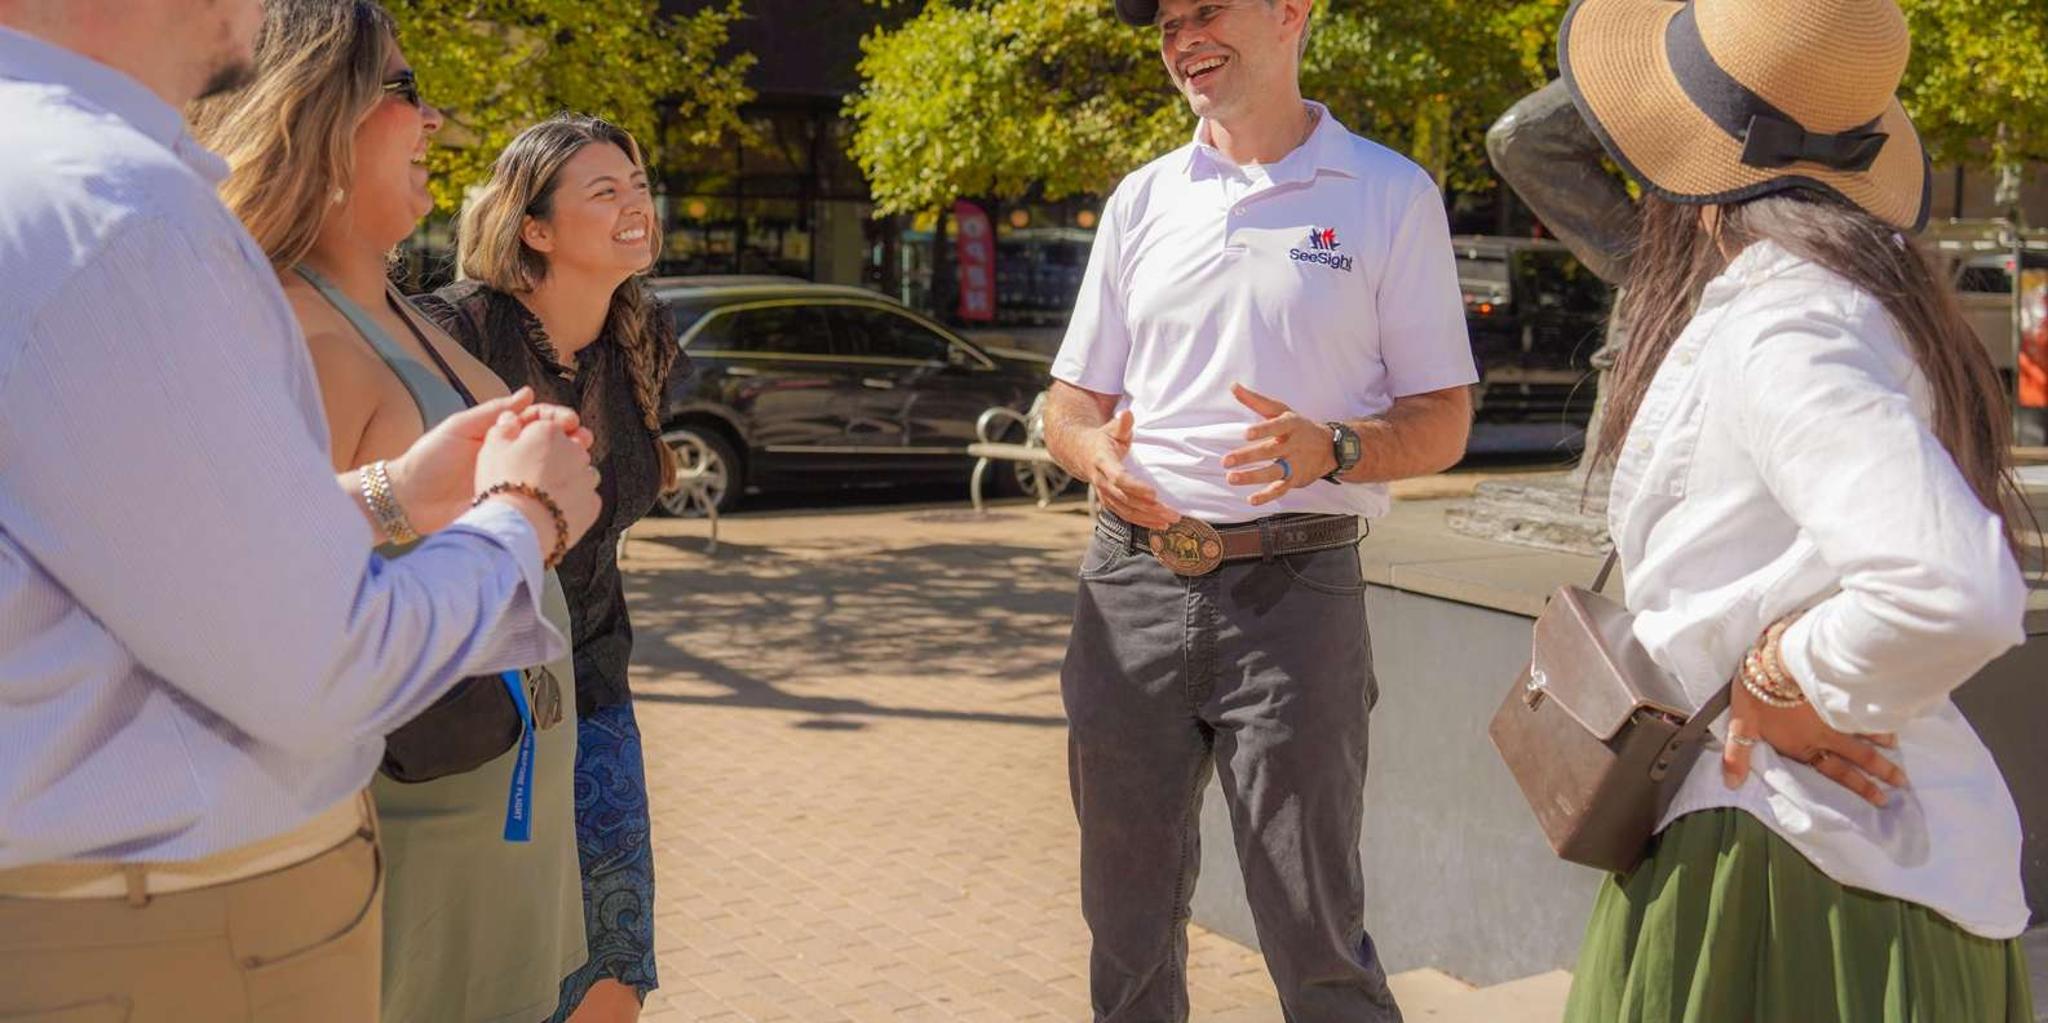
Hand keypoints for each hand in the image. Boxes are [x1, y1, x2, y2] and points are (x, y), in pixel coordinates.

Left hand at [385, 389, 591, 533]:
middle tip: (584, 442)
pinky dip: (556, 490)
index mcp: (498, 433)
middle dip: (570, 440)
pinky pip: (537, 494)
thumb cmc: (428, 458)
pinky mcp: (508, 502)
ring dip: (569, 464)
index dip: (556, 418)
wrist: (408, 500)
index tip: (571, 422)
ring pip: (548, 468)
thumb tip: (528, 393)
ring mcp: (510, 479)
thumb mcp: (459, 428)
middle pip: (547, 443)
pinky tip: (570, 488)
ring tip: (583, 463)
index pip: (535, 419)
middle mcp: (508, 454)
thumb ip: (492, 412)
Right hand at [475, 411, 602, 551]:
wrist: (518, 526)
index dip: (534, 442)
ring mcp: (587, 478)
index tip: (523, 456)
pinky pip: (586, 499)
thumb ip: (504, 429)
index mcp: (550, 432)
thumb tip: (511, 418)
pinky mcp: (593, 504)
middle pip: (569, 449)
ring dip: (568, 480)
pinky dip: (574, 503)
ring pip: (582, 473)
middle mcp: (575, 450)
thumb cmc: (502, 484)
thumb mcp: (492, 449)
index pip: (548, 428)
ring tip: (544, 496)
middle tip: (533, 477)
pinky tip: (554, 511)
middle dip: (556, 459)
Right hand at [1082, 410, 1178, 529]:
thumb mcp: (1111, 428)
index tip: (1154, 493)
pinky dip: (1142, 521)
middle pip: (1125, 498)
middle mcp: (1101, 480)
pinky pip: (1125, 514)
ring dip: (1148, 518)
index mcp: (1102, 461)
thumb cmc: (1102, 438)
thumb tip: (1128, 414)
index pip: (1118, 478)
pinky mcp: (1108, 501)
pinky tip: (1159, 524)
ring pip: (1125, 510)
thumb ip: (1122, 424)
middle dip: (1149, 508)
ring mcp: (1103, 493)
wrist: (1079, 452)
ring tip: (1170, 521)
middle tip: (1172, 513)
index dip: (1135, 487)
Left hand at [1220, 384, 1337, 505]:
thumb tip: (1233, 386)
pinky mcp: (1295, 479)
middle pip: (1270, 452)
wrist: (1330, 447)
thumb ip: (1256, 401)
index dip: (1263, 430)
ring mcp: (1295, 464)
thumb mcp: (1280, 410)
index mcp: (1290, 425)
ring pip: (1274, 472)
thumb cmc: (1298, 426)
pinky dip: (1267, 496)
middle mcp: (1293, 445)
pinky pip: (1280, 489)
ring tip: (1231, 478)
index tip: (1246, 434)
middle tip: (1226, 461)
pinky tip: (1251, 500)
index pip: (1277, 426)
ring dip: (1253, 477)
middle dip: (1248, 457)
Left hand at [1723, 680, 1905, 806]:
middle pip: (1858, 756)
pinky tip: (1892, 715)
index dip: (1859, 786)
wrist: (1777, 660)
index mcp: (1803, 745)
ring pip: (1865, 732)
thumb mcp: (1741, 725)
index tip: (1880, 798)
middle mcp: (1825, 733)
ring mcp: (1835, 713)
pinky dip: (1879, 714)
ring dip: (1882, 743)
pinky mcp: (1839, 693)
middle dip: (1880, 771)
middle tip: (1901, 784)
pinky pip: (1863, 708)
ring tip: (1898, 752)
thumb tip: (1731, 784)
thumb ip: (1738, 755)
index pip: (1836, 771)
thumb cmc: (1756, 693)